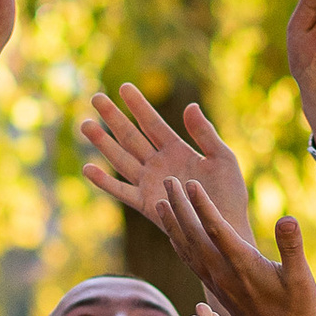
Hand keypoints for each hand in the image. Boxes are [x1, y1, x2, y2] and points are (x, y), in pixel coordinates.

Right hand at [77, 85, 249, 241]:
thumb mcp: (222, 158)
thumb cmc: (229, 195)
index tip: (124, 87)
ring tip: (85, 125)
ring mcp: (150, 184)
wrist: (225, 228)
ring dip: (103, 143)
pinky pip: (121, 191)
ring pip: (121, 158)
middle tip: (96, 97)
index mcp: (177, 150)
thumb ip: (205, 133)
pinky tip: (88, 169)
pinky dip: (104, 182)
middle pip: (131, 136)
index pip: (153, 123)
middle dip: (113, 118)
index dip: (139, 106)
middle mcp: (159, 164)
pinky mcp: (146, 204)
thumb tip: (189, 106)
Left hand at [159, 180, 315, 315]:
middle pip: (193, 234)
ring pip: (186, 248)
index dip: (202, 205)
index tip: (190, 184)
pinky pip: (190, 262)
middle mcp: (223, 273)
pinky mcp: (215, 288)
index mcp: (243, 265)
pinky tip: (172, 236)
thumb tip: (287, 219)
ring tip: (158, 203)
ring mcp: (216, 282)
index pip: (216, 229)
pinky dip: (177, 245)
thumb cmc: (296, 309)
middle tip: (167, 180)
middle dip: (180, 206)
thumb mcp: (302, 277)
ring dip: (172, 224)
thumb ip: (292, 247)